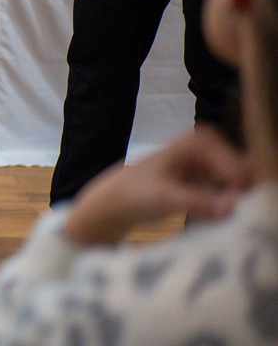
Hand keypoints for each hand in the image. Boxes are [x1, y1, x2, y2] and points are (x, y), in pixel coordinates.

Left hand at [62, 125, 250, 246]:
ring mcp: (211, 161)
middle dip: (243, 197)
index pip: (238, 168)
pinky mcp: (210, 178)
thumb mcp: (166, 198)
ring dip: (237, 204)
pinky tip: (217, 217)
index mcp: (200, 141)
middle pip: (245, 174)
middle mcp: (210, 146)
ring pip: (241, 185)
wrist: (117, 200)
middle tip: (237, 220)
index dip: (241, 192)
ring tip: (227, 220)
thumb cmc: (136, 194)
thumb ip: (199, 202)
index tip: (236, 214)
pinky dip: (228, 206)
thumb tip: (231, 208)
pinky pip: (232, 192)